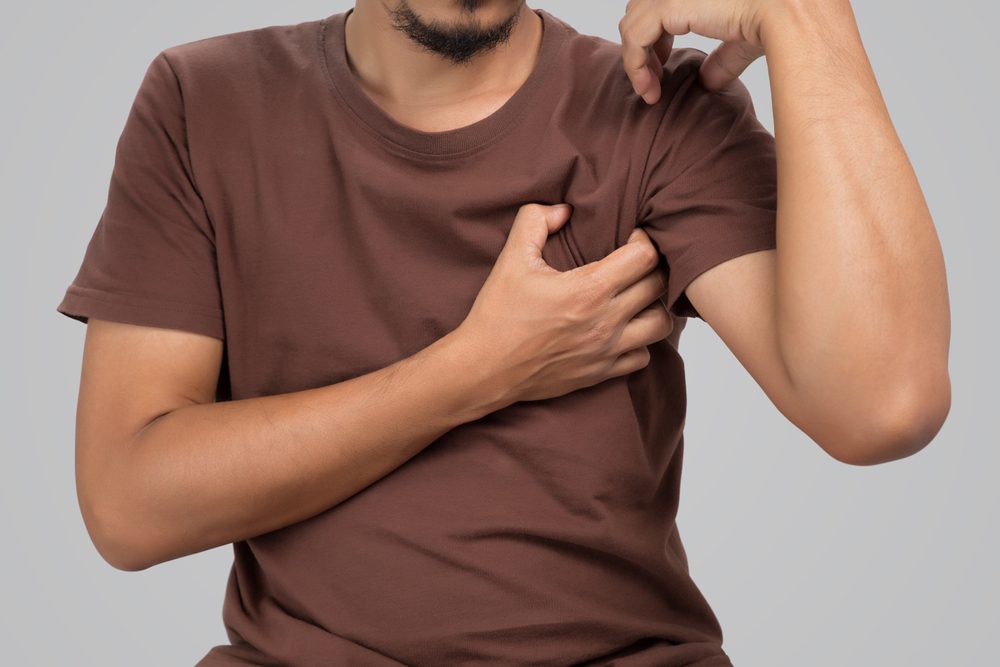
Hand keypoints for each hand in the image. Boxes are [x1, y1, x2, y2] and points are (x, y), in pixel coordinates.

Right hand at [454, 203, 672, 406]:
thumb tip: (564, 209)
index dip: (643, 238)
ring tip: (635, 296)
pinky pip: (643, 356)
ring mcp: (606, 350)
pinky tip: (621, 329)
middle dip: (653, 266)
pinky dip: (640, 341)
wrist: (483, 369)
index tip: (630, 236)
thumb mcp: (510, 259)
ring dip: (654, 305)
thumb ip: (535, 221)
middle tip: (634, 261)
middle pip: (659, 285)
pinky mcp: (600, 373)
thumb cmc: (497, 315)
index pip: (644, 256)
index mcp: (588, 289)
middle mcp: (605, 321)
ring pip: (661, 324)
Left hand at [619, 0, 784, 100]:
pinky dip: (636, 66)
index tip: (662, 70)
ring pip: (631, 27)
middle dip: (642, 50)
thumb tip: (707, 82)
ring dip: (637, 63)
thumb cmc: (774, 19)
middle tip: (653, 83)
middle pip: (639, 13)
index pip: (656, 7)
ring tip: (651, 91)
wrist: (786, 11)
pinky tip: (649, 88)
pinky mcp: (667, 4)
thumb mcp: (739, 43)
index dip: (654, 40)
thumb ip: (720, 59)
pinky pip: (634, 39)